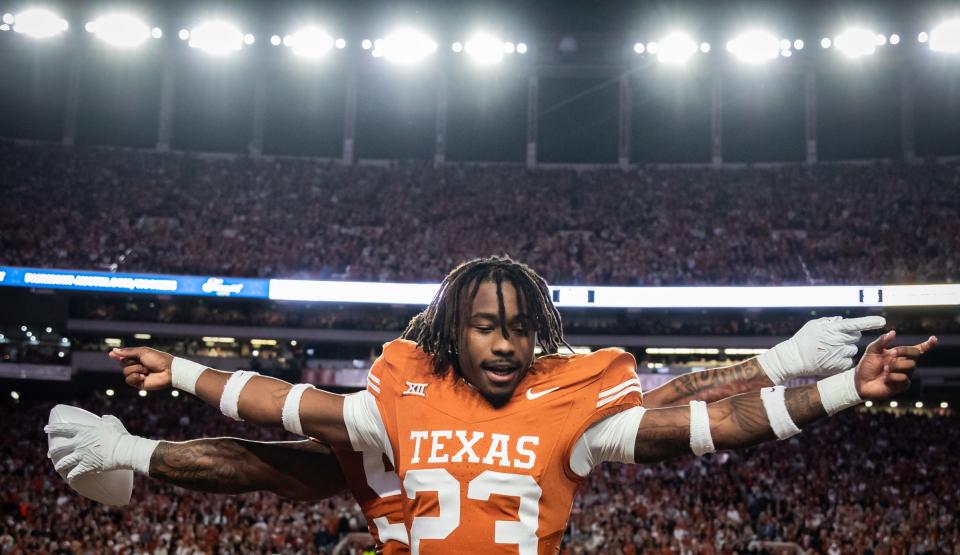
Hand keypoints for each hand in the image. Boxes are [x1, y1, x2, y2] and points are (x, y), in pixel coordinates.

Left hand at [46, 415, 130, 480]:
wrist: (123, 450)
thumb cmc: (119, 435)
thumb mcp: (113, 422)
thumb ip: (106, 419)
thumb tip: (103, 418)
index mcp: (84, 431)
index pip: (65, 429)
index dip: (54, 429)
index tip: (46, 429)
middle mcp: (79, 444)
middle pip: (59, 448)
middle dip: (52, 451)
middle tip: (49, 453)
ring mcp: (81, 456)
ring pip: (63, 463)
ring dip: (59, 466)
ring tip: (58, 468)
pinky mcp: (86, 467)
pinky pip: (74, 474)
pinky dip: (71, 477)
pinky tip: (70, 479)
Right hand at [108, 347, 173, 390]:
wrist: (168, 370)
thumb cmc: (158, 359)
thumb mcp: (142, 352)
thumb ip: (128, 352)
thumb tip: (114, 351)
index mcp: (137, 357)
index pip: (124, 356)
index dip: (117, 355)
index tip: (111, 354)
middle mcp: (136, 365)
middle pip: (123, 364)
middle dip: (130, 362)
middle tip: (142, 362)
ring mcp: (137, 374)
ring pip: (125, 372)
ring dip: (135, 369)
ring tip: (146, 370)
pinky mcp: (138, 383)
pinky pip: (129, 380)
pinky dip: (135, 377)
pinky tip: (144, 376)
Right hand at [758, 316, 885, 383]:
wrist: (795, 358)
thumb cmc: (804, 339)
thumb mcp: (814, 325)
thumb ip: (830, 321)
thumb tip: (842, 321)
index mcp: (834, 329)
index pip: (856, 324)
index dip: (870, 322)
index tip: (882, 322)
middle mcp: (839, 341)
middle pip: (856, 336)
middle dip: (849, 336)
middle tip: (836, 339)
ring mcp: (840, 354)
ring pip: (852, 349)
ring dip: (845, 348)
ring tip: (830, 350)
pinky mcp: (839, 365)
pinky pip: (848, 360)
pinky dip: (842, 359)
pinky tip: (830, 358)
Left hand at [854, 331, 936, 399]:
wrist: (860, 382)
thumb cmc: (866, 366)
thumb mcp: (872, 351)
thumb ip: (882, 341)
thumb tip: (893, 332)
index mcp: (899, 354)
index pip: (917, 349)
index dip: (927, 345)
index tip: (934, 339)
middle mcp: (904, 364)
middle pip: (915, 354)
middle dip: (902, 352)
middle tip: (889, 355)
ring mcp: (905, 375)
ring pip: (911, 365)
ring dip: (896, 365)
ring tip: (885, 369)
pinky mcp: (903, 385)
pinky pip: (904, 378)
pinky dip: (893, 377)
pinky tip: (886, 378)